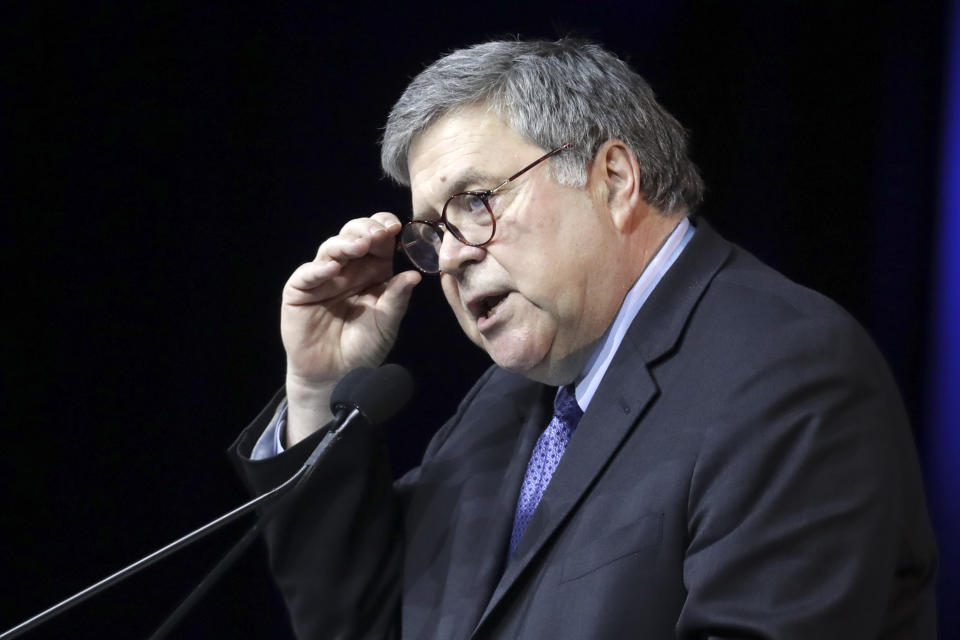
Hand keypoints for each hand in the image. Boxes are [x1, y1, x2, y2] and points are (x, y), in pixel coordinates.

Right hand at [281, 212, 420, 444]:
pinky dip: (319, 268)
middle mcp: (348, 268)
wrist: (337, 376)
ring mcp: (323, 277)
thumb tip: (414, 276)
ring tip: (360, 245)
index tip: (395, 227)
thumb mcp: (386, 323)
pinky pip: (307, 274)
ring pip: (331, 249)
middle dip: (366, 230)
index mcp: (373, 270)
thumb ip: (397, 299)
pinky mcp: (299, 290)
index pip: (379, 240)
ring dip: (346, 243)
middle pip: (354, 236)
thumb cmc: (364, 348)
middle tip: (377, 234)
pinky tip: (334, 267)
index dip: (385, 228)